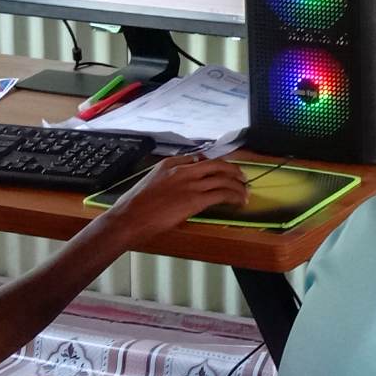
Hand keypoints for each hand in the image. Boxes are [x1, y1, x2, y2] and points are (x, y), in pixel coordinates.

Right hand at [105, 155, 251, 242]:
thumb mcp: (152, 179)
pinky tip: (239, 201)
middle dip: (233, 171)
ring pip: (224, 179)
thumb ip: (170, 174)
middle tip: (242, 178)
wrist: (129, 217)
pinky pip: (222, 194)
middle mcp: (183, 170)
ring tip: (245, 192)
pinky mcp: (196, 200)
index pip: (201, 159)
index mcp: (171, 163)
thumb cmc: (136, 203)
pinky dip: (234, 196)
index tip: (223, 171)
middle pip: (217, 165)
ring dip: (238, 185)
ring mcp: (191, 184)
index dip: (216, 165)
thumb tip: (187, 173)